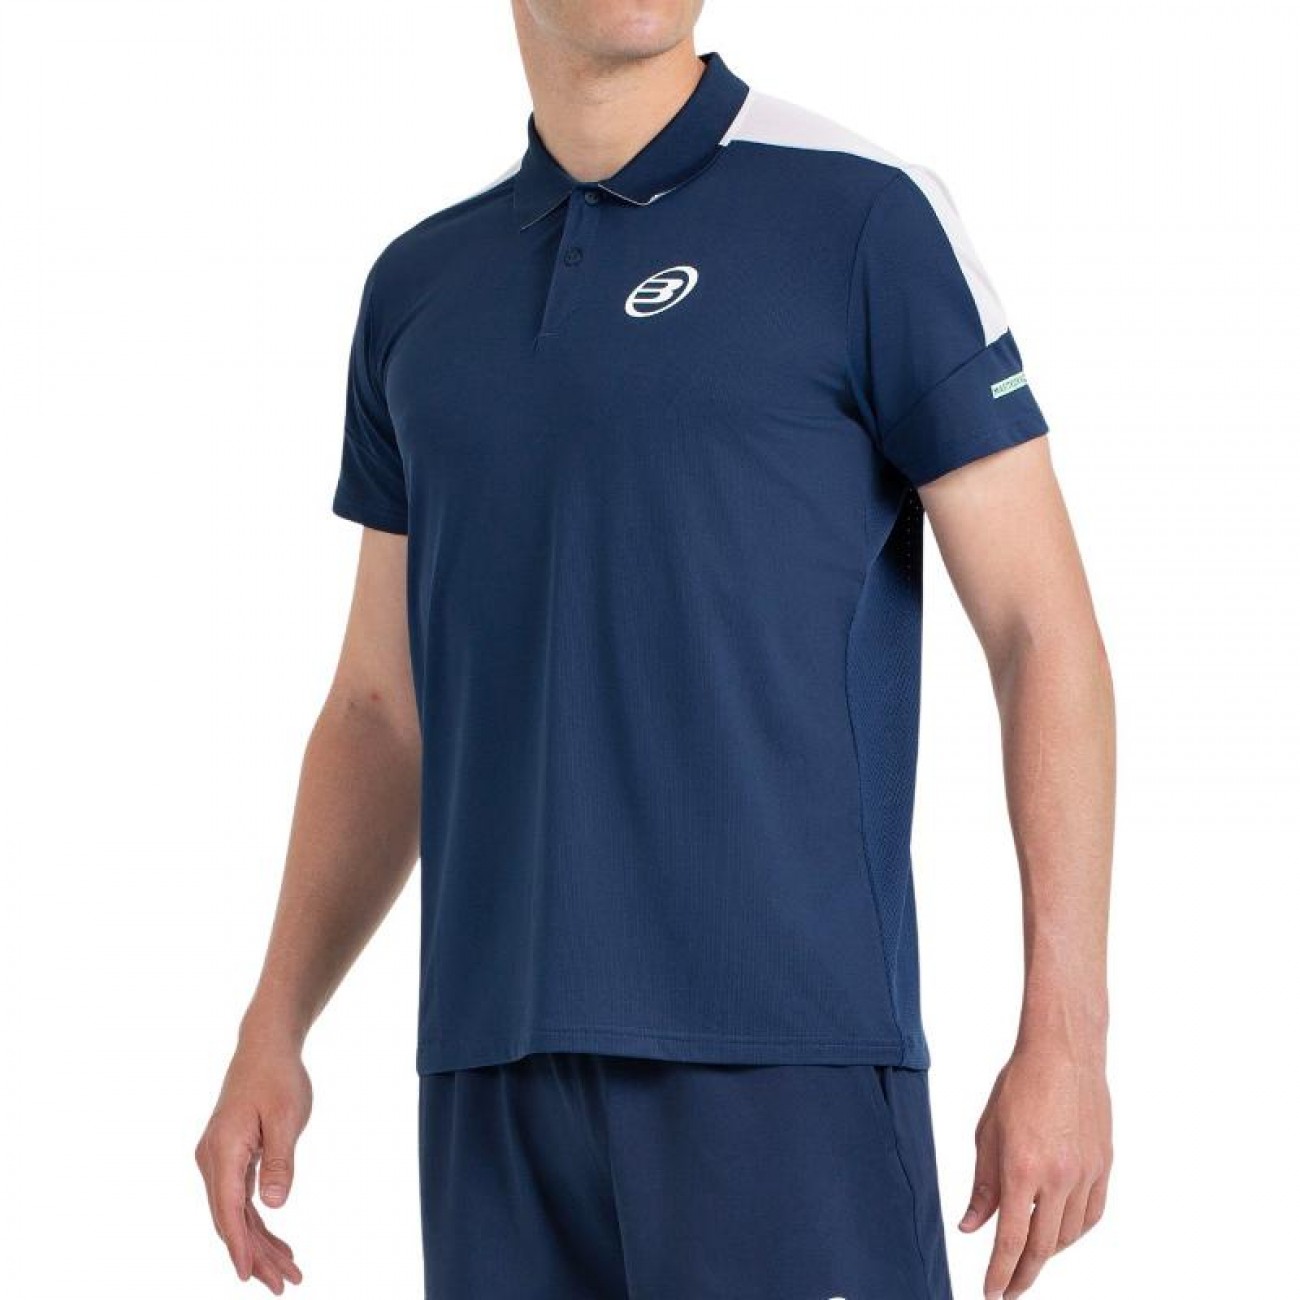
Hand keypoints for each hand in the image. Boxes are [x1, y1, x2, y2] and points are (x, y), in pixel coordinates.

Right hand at [195, 1036, 312, 1292]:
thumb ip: (280, 1161)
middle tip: (286, 1284)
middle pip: (230, 1219)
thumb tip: (273, 1205)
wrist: (265, 1048)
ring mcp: (218, 1160)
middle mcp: (212, 1160)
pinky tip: (276, 1243)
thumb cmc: (278, 1078)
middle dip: (256, 1255)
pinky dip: (257, 1223)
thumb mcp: (286, 1117)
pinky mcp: (229, 1159)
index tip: (248, 1277)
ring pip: (235, 1214)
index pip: (228, 1210)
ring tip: (288, 1272)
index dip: (239, 1246)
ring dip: (259, 1244)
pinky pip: (240, 1200)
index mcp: (224, 1150)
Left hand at [959, 1044, 1111, 1299]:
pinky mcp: (1104, 1167)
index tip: (991, 1293)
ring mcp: (1086, 1174)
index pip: (1012, 1240)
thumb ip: (982, 1186)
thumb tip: (971, 1227)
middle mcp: (1058, 1178)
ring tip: (1029, 1259)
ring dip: (1049, 1253)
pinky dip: (1074, 1232)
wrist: (1064, 1054)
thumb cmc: (1019, 1086)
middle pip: (1043, 1247)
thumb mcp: (987, 1134)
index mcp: (1022, 1169)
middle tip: (1008, 1289)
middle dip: (1023, 1274)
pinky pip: (1091, 1215)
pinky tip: (1060, 1235)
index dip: (1000, 1273)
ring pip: (1069, 1235)